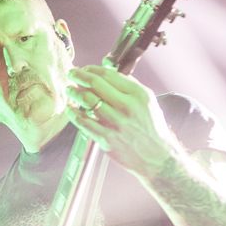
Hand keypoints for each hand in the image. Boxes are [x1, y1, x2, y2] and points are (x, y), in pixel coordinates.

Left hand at [63, 64, 179, 175]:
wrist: (155, 156)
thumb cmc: (151, 128)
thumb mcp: (148, 101)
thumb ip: (130, 86)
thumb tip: (111, 73)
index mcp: (137, 94)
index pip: (109, 75)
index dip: (92, 69)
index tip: (84, 69)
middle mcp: (126, 107)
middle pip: (95, 84)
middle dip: (79, 76)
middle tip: (71, 74)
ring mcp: (116, 123)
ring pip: (87, 101)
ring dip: (74, 93)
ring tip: (69, 90)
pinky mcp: (106, 139)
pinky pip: (84, 122)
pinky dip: (74, 114)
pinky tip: (70, 109)